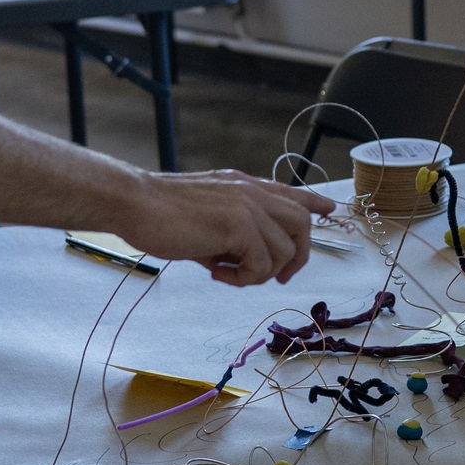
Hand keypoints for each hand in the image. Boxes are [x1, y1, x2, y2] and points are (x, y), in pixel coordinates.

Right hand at [117, 170, 336, 286]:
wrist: (135, 204)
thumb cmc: (160, 214)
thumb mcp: (206, 218)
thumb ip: (231, 231)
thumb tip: (242, 261)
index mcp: (244, 185)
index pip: (289, 192)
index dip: (312, 202)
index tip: (329, 210)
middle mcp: (252, 192)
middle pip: (301, 224)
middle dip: (295, 257)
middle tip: (274, 277)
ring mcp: (248, 206)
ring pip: (284, 251)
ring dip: (260, 273)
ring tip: (227, 273)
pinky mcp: (239, 226)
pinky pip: (261, 265)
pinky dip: (242, 279)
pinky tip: (215, 272)